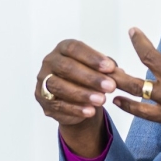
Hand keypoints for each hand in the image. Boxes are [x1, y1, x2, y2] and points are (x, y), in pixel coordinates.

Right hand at [36, 40, 117, 157]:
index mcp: (63, 49)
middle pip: (67, 67)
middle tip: (110, 86)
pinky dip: (75, 109)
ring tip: (102, 100)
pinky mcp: (42, 99)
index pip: (75, 48)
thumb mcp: (100, 71)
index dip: (92, 58)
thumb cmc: (87, 78)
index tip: (110, 67)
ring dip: (83, 94)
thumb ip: (107, 70)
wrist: (76, 100)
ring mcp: (43, 80)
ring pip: (60, 86)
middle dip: (90, 78)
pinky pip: (58, 104)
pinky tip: (90, 111)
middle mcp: (50, 61)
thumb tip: (118, 72)